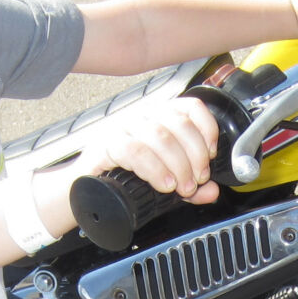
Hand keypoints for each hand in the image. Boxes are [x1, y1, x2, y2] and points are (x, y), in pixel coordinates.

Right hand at [78, 95, 220, 203]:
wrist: (85, 190)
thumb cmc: (125, 179)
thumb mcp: (165, 182)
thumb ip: (190, 187)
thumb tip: (212, 191)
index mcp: (159, 118)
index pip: (190, 107)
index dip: (206, 129)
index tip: (210, 155)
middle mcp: (142, 117)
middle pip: (179, 124)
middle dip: (195, 156)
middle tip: (196, 181)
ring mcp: (122, 127)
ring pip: (160, 136)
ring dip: (178, 165)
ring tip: (181, 187)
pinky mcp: (106, 144)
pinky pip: (135, 150)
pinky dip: (155, 169)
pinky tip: (163, 184)